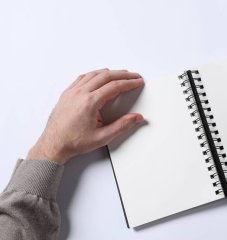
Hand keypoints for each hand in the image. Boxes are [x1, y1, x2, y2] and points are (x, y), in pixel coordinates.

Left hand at [27, 69, 143, 163]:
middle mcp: (80, 93)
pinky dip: (94, 74)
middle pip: (106, 76)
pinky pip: (82, 77)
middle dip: (123, 75)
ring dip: (109, 72)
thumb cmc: (74, 142)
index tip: (138, 82)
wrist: (54, 145)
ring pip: (94, 74)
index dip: (129, 83)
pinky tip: (99, 75)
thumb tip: (136, 118)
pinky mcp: (66, 93)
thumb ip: (122, 126)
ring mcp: (72, 92)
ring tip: (120, 74)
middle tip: (134, 75)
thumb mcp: (102, 137)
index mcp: (90, 102)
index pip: (115, 86)